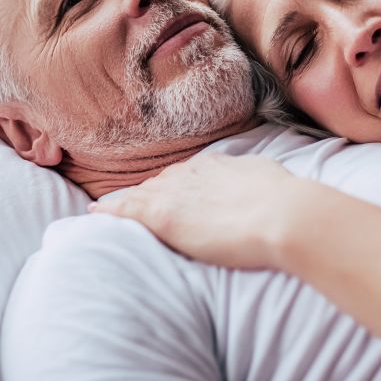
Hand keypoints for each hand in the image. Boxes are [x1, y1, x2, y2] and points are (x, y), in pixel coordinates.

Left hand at [89, 154, 302, 269]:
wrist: (284, 214)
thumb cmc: (286, 200)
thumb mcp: (266, 177)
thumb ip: (251, 181)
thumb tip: (257, 184)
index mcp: (215, 164)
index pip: (185, 175)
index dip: (174, 186)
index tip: (168, 192)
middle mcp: (190, 173)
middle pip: (160, 182)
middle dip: (148, 192)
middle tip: (135, 204)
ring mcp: (174, 193)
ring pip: (142, 194)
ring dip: (128, 202)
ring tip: (110, 210)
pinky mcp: (164, 216)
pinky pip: (127, 211)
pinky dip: (110, 211)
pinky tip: (94, 215)